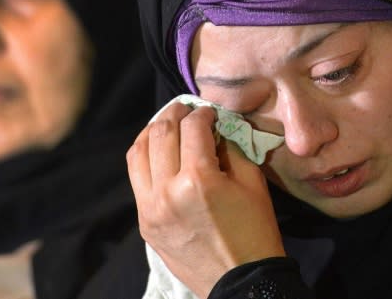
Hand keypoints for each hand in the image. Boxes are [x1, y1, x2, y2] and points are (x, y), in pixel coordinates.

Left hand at [127, 102, 285, 297]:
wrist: (240, 282)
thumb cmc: (254, 231)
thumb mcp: (252, 183)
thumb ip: (231, 148)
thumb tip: (215, 128)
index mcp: (199, 179)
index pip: (193, 127)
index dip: (203, 113)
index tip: (210, 113)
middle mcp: (167, 191)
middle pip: (161, 132)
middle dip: (175, 114)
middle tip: (187, 110)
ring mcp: (150, 208)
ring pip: (138, 152)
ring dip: (153, 131)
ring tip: (168, 124)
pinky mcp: (144, 222)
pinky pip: (136, 178)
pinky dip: (145, 157)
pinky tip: (158, 151)